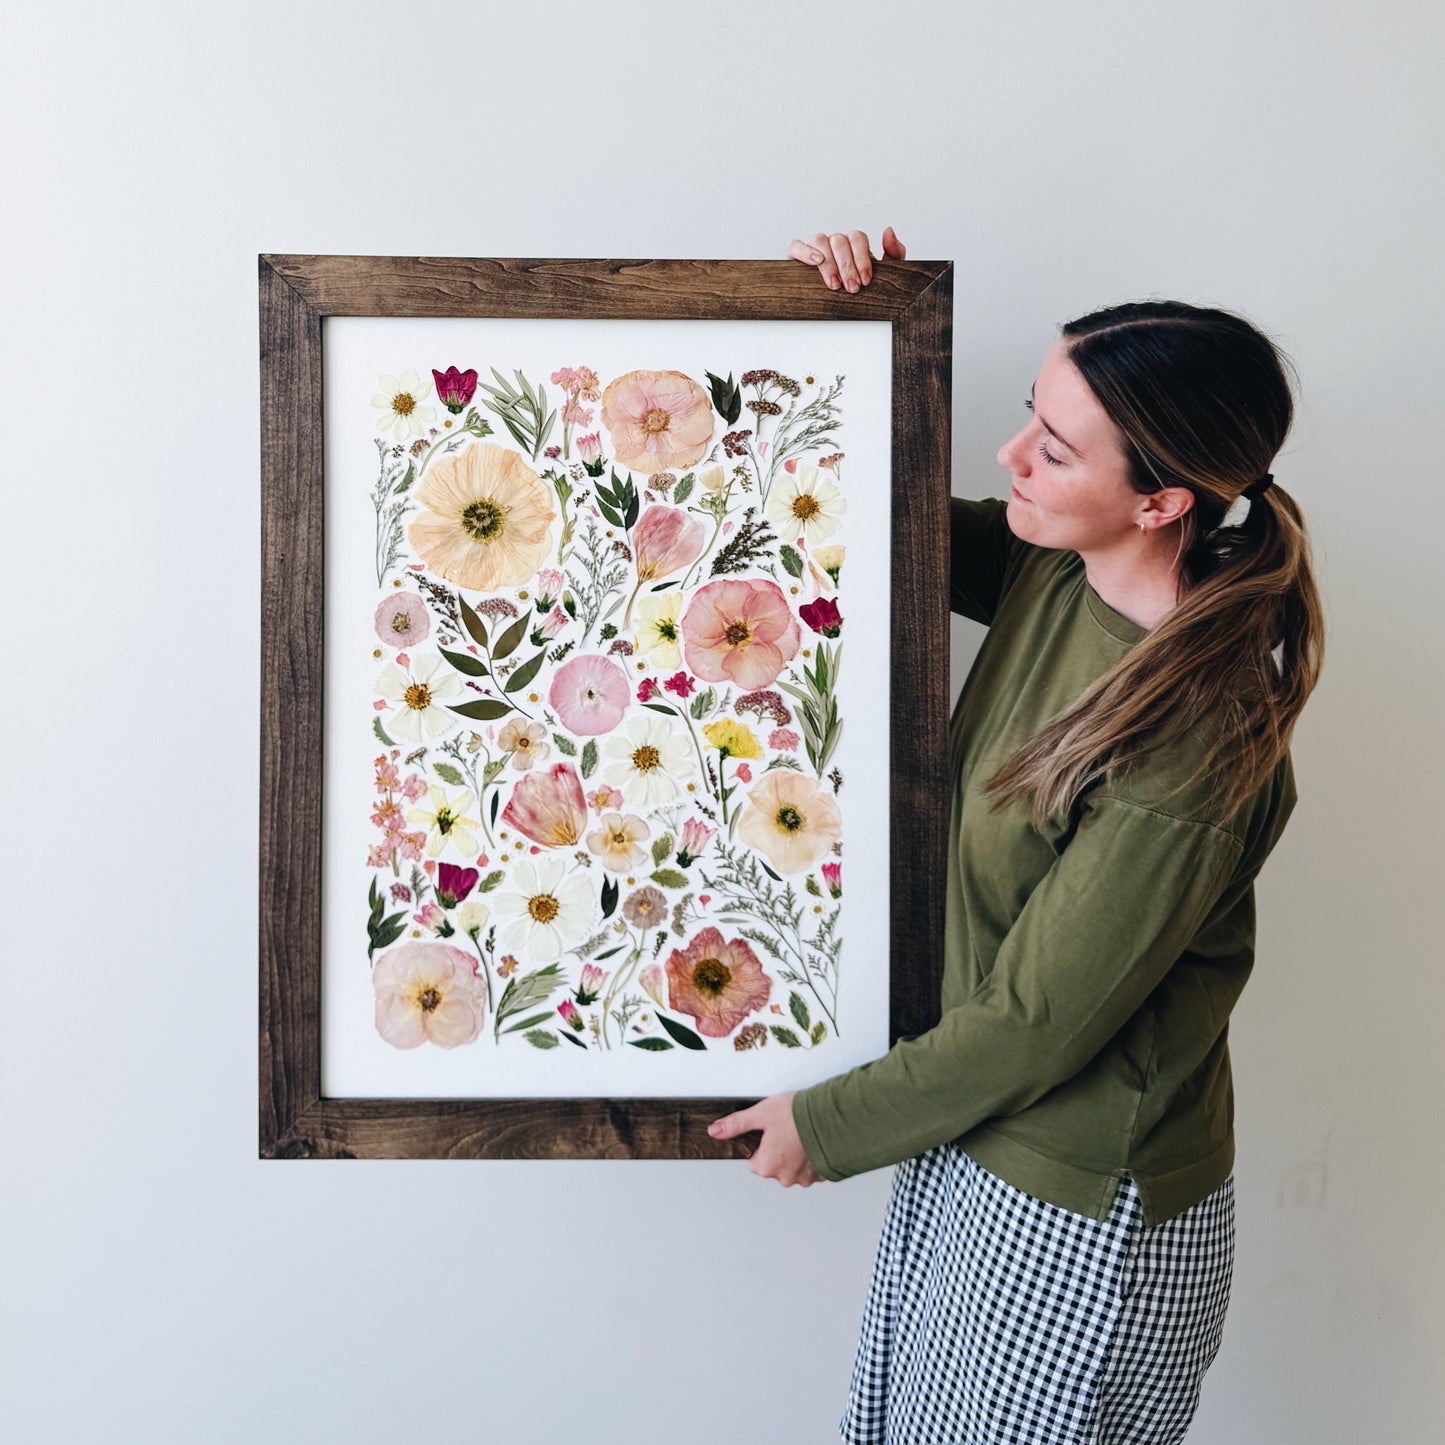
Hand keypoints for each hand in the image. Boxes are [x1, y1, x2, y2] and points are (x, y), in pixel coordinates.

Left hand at [708, 1091, 820, 1186]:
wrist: (831, 1117)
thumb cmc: (797, 1116)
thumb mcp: (761, 1113)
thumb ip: (736, 1124)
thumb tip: (715, 1131)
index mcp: (767, 1166)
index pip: (754, 1162)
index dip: (760, 1145)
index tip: (770, 1132)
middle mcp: (785, 1177)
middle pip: (774, 1165)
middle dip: (778, 1150)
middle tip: (786, 1129)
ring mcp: (805, 1178)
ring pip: (793, 1167)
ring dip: (796, 1154)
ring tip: (801, 1133)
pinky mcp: (822, 1174)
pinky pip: (811, 1168)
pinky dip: (811, 1157)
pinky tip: (813, 1141)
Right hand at [787, 226, 906, 290]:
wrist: (842, 305)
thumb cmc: (860, 288)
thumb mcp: (884, 273)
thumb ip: (894, 252)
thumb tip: (888, 230)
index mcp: (853, 243)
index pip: (857, 238)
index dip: (861, 258)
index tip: (865, 280)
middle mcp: (834, 242)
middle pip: (839, 240)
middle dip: (847, 267)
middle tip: (852, 288)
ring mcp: (816, 247)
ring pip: (820, 240)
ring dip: (829, 263)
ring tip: (834, 284)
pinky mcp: (797, 254)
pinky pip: (796, 245)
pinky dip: (805, 252)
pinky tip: (815, 263)